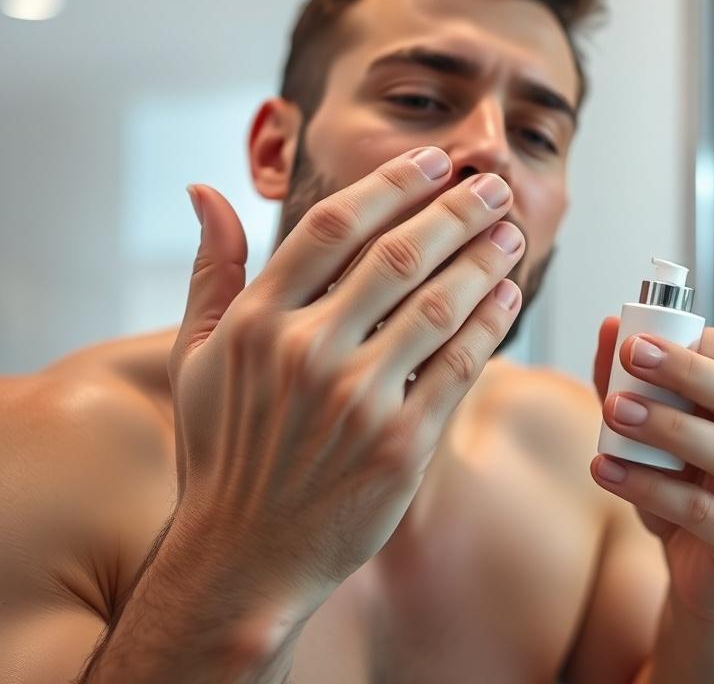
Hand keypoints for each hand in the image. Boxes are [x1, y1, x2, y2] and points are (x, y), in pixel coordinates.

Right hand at [167, 147, 523, 616]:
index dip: (391, 184)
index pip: (332, 227)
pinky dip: (489, 325)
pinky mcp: (399, 446)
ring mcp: (355, 400)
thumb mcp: (198, 359)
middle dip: (455, 211)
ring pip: (437, 306)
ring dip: (484, 260)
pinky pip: (458, 367)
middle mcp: (304, 352)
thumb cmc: (224, 451)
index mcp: (255, 322)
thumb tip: (205, 192)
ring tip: (512, 233)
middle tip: (492, 186)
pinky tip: (509, 295)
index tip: (433, 161)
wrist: (244, 556)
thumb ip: (212, 271)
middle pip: (397, 255)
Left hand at [590, 320, 713, 625]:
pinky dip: (648, 487)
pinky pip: (699, 510)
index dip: (688, 345)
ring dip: (665, 426)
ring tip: (613, 412)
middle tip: (633, 357)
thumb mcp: (646, 436)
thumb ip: (626, 383)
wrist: (700, 572)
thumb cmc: (680, 489)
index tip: (637, 338)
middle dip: (683, 372)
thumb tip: (609, 328)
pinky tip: (605, 470)